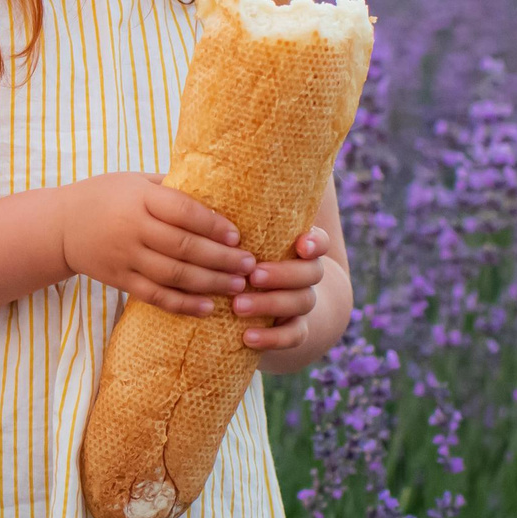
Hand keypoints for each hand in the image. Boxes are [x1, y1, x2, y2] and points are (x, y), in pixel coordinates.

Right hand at [57, 173, 256, 316]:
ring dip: (209, 283)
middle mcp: (133, 228)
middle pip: (184, 247)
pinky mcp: (120, 280)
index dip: (213, 225)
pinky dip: (182, 304)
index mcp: (140, 199)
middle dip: (221, 258)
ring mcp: (125, 257)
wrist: (61, 225)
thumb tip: (219, 189)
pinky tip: (207, 307)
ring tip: (237, 286)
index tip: (238, 235)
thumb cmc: (106, 196)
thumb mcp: (136, 181)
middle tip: (249, 265)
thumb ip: (171, 188)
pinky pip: (155, 296)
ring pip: (173, 275)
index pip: (183, 211)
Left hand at [236, 227, 332, 362]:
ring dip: (270, 303)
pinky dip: (272, 338)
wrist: (261, 302)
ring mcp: (302, 303)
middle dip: (283, 274)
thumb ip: (231, 216)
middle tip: (252, 275)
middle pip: (311, 272)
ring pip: (301, 302)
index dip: (315, 243)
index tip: (300, 244)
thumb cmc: (240, 256)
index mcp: (298, 247)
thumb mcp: (241, 236)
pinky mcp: (293, 330)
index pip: (319, 241)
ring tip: (237, 306)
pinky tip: (247, 337)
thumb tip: (197, 180)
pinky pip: (293, 336)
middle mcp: (306, 274)